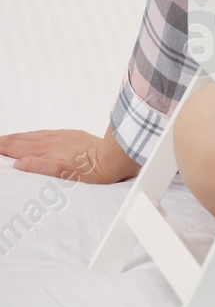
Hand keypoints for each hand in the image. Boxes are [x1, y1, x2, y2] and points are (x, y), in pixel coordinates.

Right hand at [0, 127, 139, 183]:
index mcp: (45, 151)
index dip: (1, 146)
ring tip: (7, 139)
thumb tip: (17, 163)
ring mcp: (60, 136)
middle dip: (5, 140)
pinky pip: (45, 132)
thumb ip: (38, 167)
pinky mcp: (71, 134)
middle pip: (20, 139)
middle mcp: (50, 140)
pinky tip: (34, 137)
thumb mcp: (62, 174)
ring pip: (32, 134)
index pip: (15, 147)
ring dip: (17, 137)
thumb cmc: (90, 170)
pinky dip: (33, 135)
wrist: (112, 157)